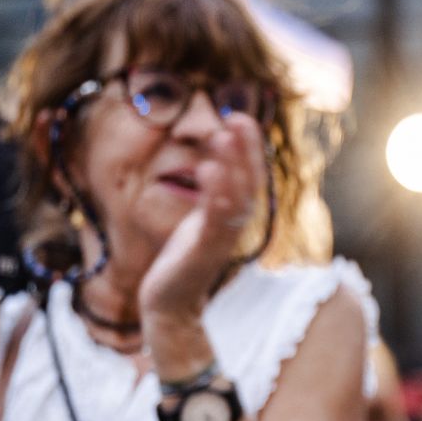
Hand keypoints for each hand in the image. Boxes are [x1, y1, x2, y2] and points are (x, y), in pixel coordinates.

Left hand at [138, 114, 263, 322]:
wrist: (171, 303)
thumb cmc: (183, 261)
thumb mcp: (199, 222)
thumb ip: (210, 197)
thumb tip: (211, 162)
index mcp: (236, 218)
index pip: (250, 178)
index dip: (249, 148)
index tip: (241, 118)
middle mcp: (236, 226)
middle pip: (248, 182)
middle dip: (245, 150)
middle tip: (238, 117)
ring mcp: (222, 238)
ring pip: (235, 197)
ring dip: (231, 165)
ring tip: (222, 136)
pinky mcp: (204, 250)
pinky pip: (213, 217)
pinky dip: (214, 193)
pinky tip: (206, 168)